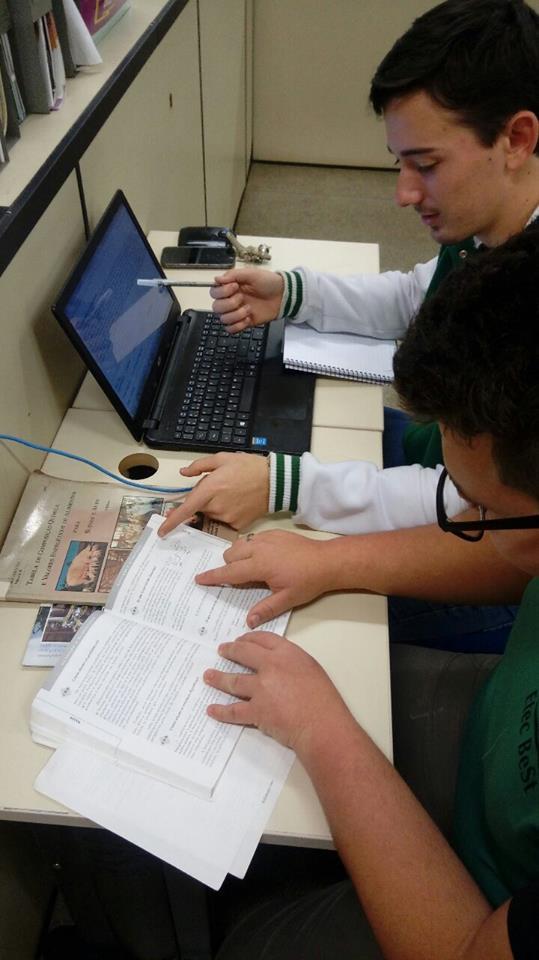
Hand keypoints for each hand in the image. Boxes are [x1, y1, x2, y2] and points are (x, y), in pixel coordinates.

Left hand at [158, 452, 268, 534]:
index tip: (162, 531)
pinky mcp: (238, 524)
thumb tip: (184, 473)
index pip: (186, 509)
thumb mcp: (222, 458)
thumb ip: (199, 465)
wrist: (275, 481)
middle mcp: (216, 506)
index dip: (171, 521)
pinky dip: (227, 512)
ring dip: (215, 505)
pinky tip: (238, 501)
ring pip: (212, 513)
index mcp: (210, 489)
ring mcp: (227, 517)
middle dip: (203, 498)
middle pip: (200, 507)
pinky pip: (225, 519)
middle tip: (219, 485)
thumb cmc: (249, 467)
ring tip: (232, 491)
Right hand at [195, 529, 334, 625]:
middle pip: (230, 554)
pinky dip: (250, 546)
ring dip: (237, 555)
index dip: (213, 576)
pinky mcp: (274, 533)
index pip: (229, 572)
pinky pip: (252, 537)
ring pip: (239, 543)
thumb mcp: (287, 599)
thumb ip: (266, 609)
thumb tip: (248, 622)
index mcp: (260, 565)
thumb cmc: (308, 581)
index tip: (200, 579)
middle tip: (238, 579)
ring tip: (248, 568)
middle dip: (228, 566)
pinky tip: (262, 557)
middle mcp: (259, 548)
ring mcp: (267, 538)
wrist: (327, 561)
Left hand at [204, 631, 351, 755]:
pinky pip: (234, 710)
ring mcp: (261, 688)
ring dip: (218, 678)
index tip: (242, 640)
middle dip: (230, 651)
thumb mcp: (312, 670)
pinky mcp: (256, 710)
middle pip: (244, 654)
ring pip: (234, 681)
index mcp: (288, 654)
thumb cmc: (324, 701)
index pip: (263, 639)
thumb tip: (278, 666)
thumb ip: (292, 663)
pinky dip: (221, 711)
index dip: (249, 639)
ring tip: (208, 675)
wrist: (322, 725)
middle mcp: (271, 667)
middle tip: (222, 650)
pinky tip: (212, 709)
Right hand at [210, 268, 283, 332]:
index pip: (214, 292)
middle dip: (229, 304)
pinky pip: (231, 329)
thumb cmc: (268, 283)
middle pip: (216, 307)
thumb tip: (217, 279)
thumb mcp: (251, 273)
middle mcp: (231, 300)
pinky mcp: (243, 322)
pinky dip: (238, 325)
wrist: (282, 295)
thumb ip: (232, 275)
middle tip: (242, 298)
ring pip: (223, 319)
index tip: (235, 287)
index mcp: (230, 287)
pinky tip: (248, 318)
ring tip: (248, 309)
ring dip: (236, 315)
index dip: (222, 292)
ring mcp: (236, 312)